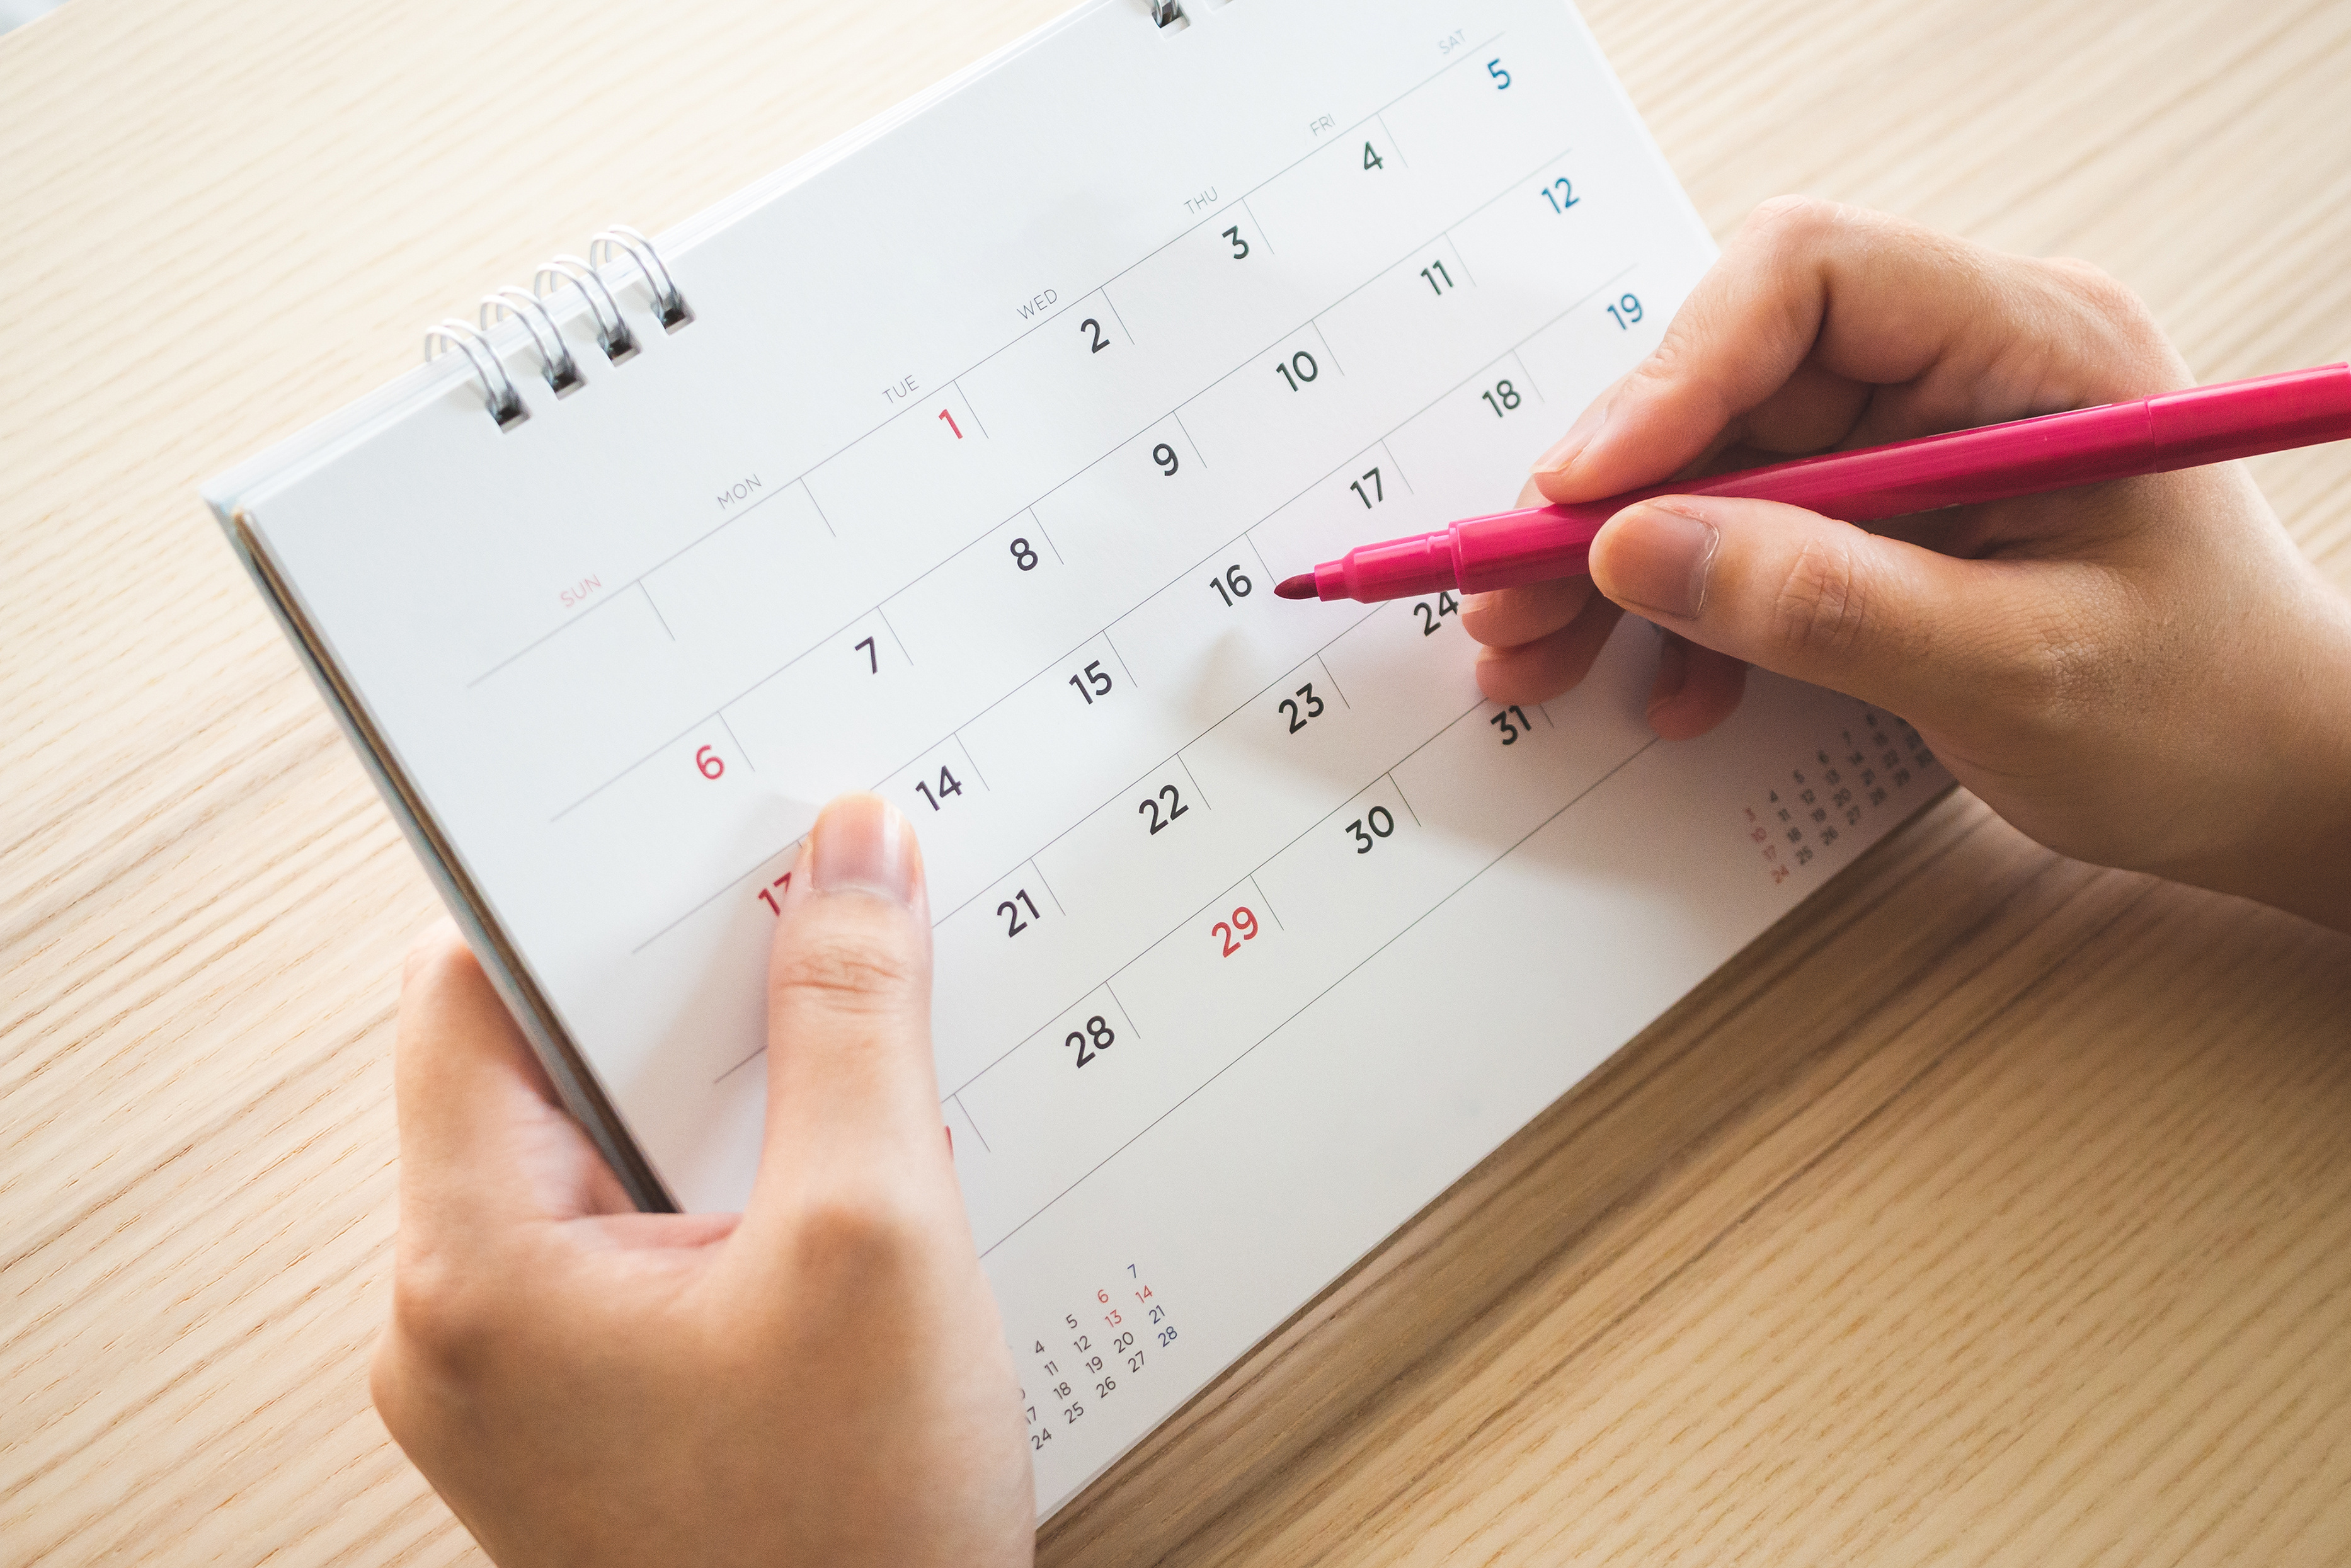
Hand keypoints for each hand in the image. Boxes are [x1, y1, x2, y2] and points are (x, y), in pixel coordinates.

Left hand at [370, 795, 1032, 1566]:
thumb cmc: (850, 1545)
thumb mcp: (876, 1237)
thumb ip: (856, 1025)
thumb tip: (852, 861)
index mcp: (474, 1277)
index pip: (473, 1003)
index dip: (584, 902)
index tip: (695, 837)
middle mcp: (471, 1325)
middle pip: (553, 1075)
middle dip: (693, 996)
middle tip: (816, 921)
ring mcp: (537, 1378)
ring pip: (620, 1158)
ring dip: (737, 1097)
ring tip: (854, 1054)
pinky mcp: (613, 1407)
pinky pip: (662, 1239)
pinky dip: (750, 1186)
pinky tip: (853, 1178)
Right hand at [1466, 198, 2350, 929]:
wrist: (2278, 784)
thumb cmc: (2202, 715)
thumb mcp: (2017, 668)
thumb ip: (1827, 604)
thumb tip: (1637, 548)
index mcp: (2029, 346)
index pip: (1809, 278)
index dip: (1673, 370)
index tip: (1581, 491)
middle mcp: (1958, 368)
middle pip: (1730, 381)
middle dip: (1610, 498)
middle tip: (1512, 598)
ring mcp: (1914, 443)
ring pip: (1713, 466)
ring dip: (1618, 567)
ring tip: (1537, 659)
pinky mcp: (1883, 518)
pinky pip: (1745, 538)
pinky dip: (1684, 615)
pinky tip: (1665, 692)